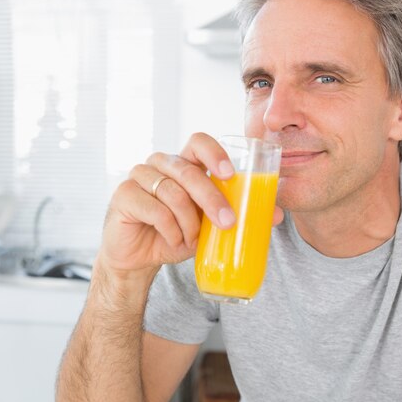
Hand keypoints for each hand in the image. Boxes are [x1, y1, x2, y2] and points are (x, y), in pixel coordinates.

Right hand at [97, 133, 283, 279]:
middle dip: (212, 199)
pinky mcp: (124, 195)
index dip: (214, 153)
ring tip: (192, 239)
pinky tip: (172, 240)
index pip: (198, 142)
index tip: (231, 174)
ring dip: (188, 222)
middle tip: (228, 223)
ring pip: (173, 193)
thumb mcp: (209, 226)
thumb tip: (278, 215)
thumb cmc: (176, 235)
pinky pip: (154, 209)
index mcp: (183, 164)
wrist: (139, 259)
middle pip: (188, 171)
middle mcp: (160, 165)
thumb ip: (237, 215)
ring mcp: (139, 177)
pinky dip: (170, 230)